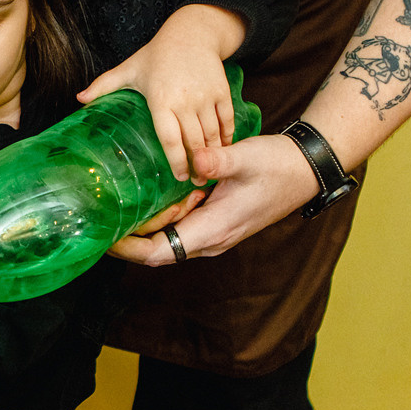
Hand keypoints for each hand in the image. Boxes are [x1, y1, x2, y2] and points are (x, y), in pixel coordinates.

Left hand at [77, 4, 246, 181]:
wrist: (191, 33)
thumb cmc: (156, 55)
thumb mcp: (129, 69)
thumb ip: (104, 85)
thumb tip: (78, 99)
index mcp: (160, 100)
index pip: (170, 139)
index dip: (176, 162)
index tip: (179, 178)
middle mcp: (185, 100)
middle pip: (194, 142)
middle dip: (197, 166)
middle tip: (196, 184)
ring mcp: (206, 97)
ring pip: (212, 135)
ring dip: (213, 156)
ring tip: (209, 172)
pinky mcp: (222, 92)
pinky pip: (227, 120)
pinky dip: (228, 138)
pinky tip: (223, 150)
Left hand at [110, 133, 317, 265]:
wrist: (305, 170)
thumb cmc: (277, 165)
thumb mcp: (245, 157)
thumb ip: (217, 160)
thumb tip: (195, 161)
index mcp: (215, 228)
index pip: (161, 252)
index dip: (129, 249)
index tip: (106, 235)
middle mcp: (212, 239)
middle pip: (159, 249)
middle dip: (133, 233)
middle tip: (112, 205)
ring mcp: (215, 235)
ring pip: (170, 238)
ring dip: (152, 220)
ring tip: (134, 194)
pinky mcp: (217, 224)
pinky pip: (183, 228)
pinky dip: (167, 215)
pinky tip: (161, 192)